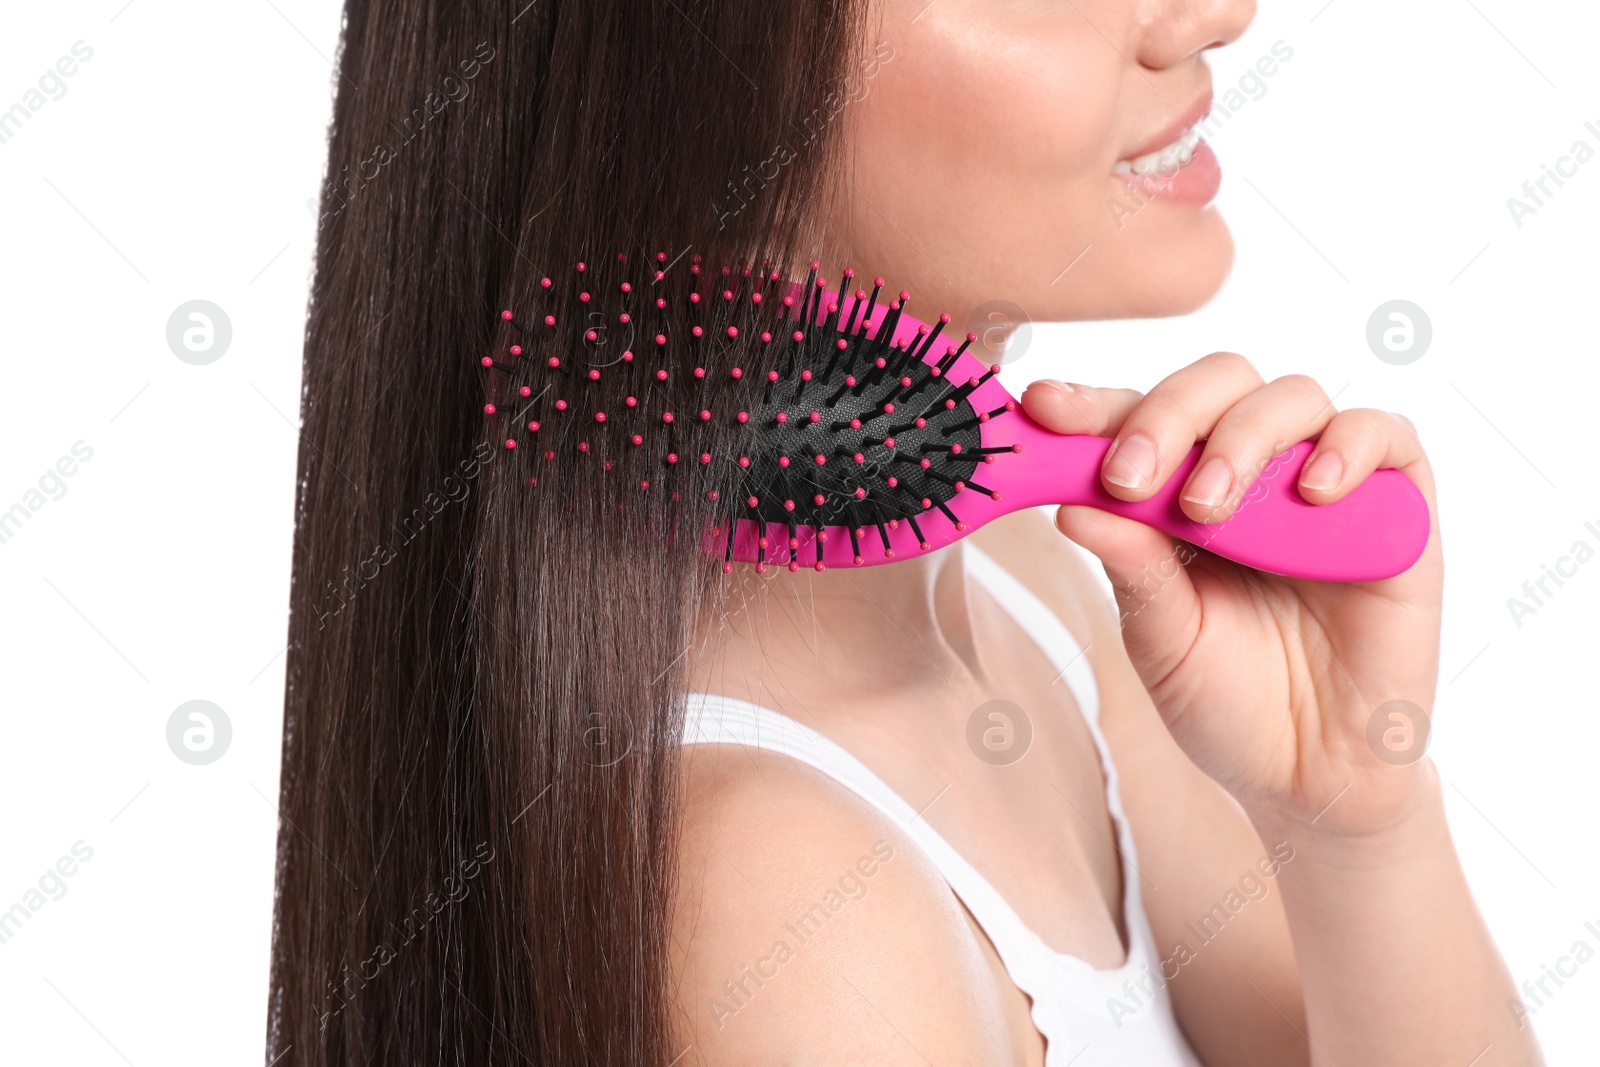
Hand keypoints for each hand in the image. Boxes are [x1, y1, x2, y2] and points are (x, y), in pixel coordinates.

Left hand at [1021, 353, 1444, 836]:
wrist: (1311, 778)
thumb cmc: (1226, 701)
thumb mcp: (1161, 638)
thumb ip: (1131, 568)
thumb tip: (1072, 503)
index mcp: (1179, 490)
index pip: (1138, 418)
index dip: (1093, 404)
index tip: (1043, 407)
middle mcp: (1254, 471)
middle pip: (1216, 384)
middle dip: (1164, 415)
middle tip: (1128, 476)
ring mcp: (1326, 484)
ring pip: (1291, 398)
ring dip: (1240, 439)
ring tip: (1208, 509)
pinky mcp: (1397, 512)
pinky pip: (1388, 436)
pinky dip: (1348, 446)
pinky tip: (1310, 492)